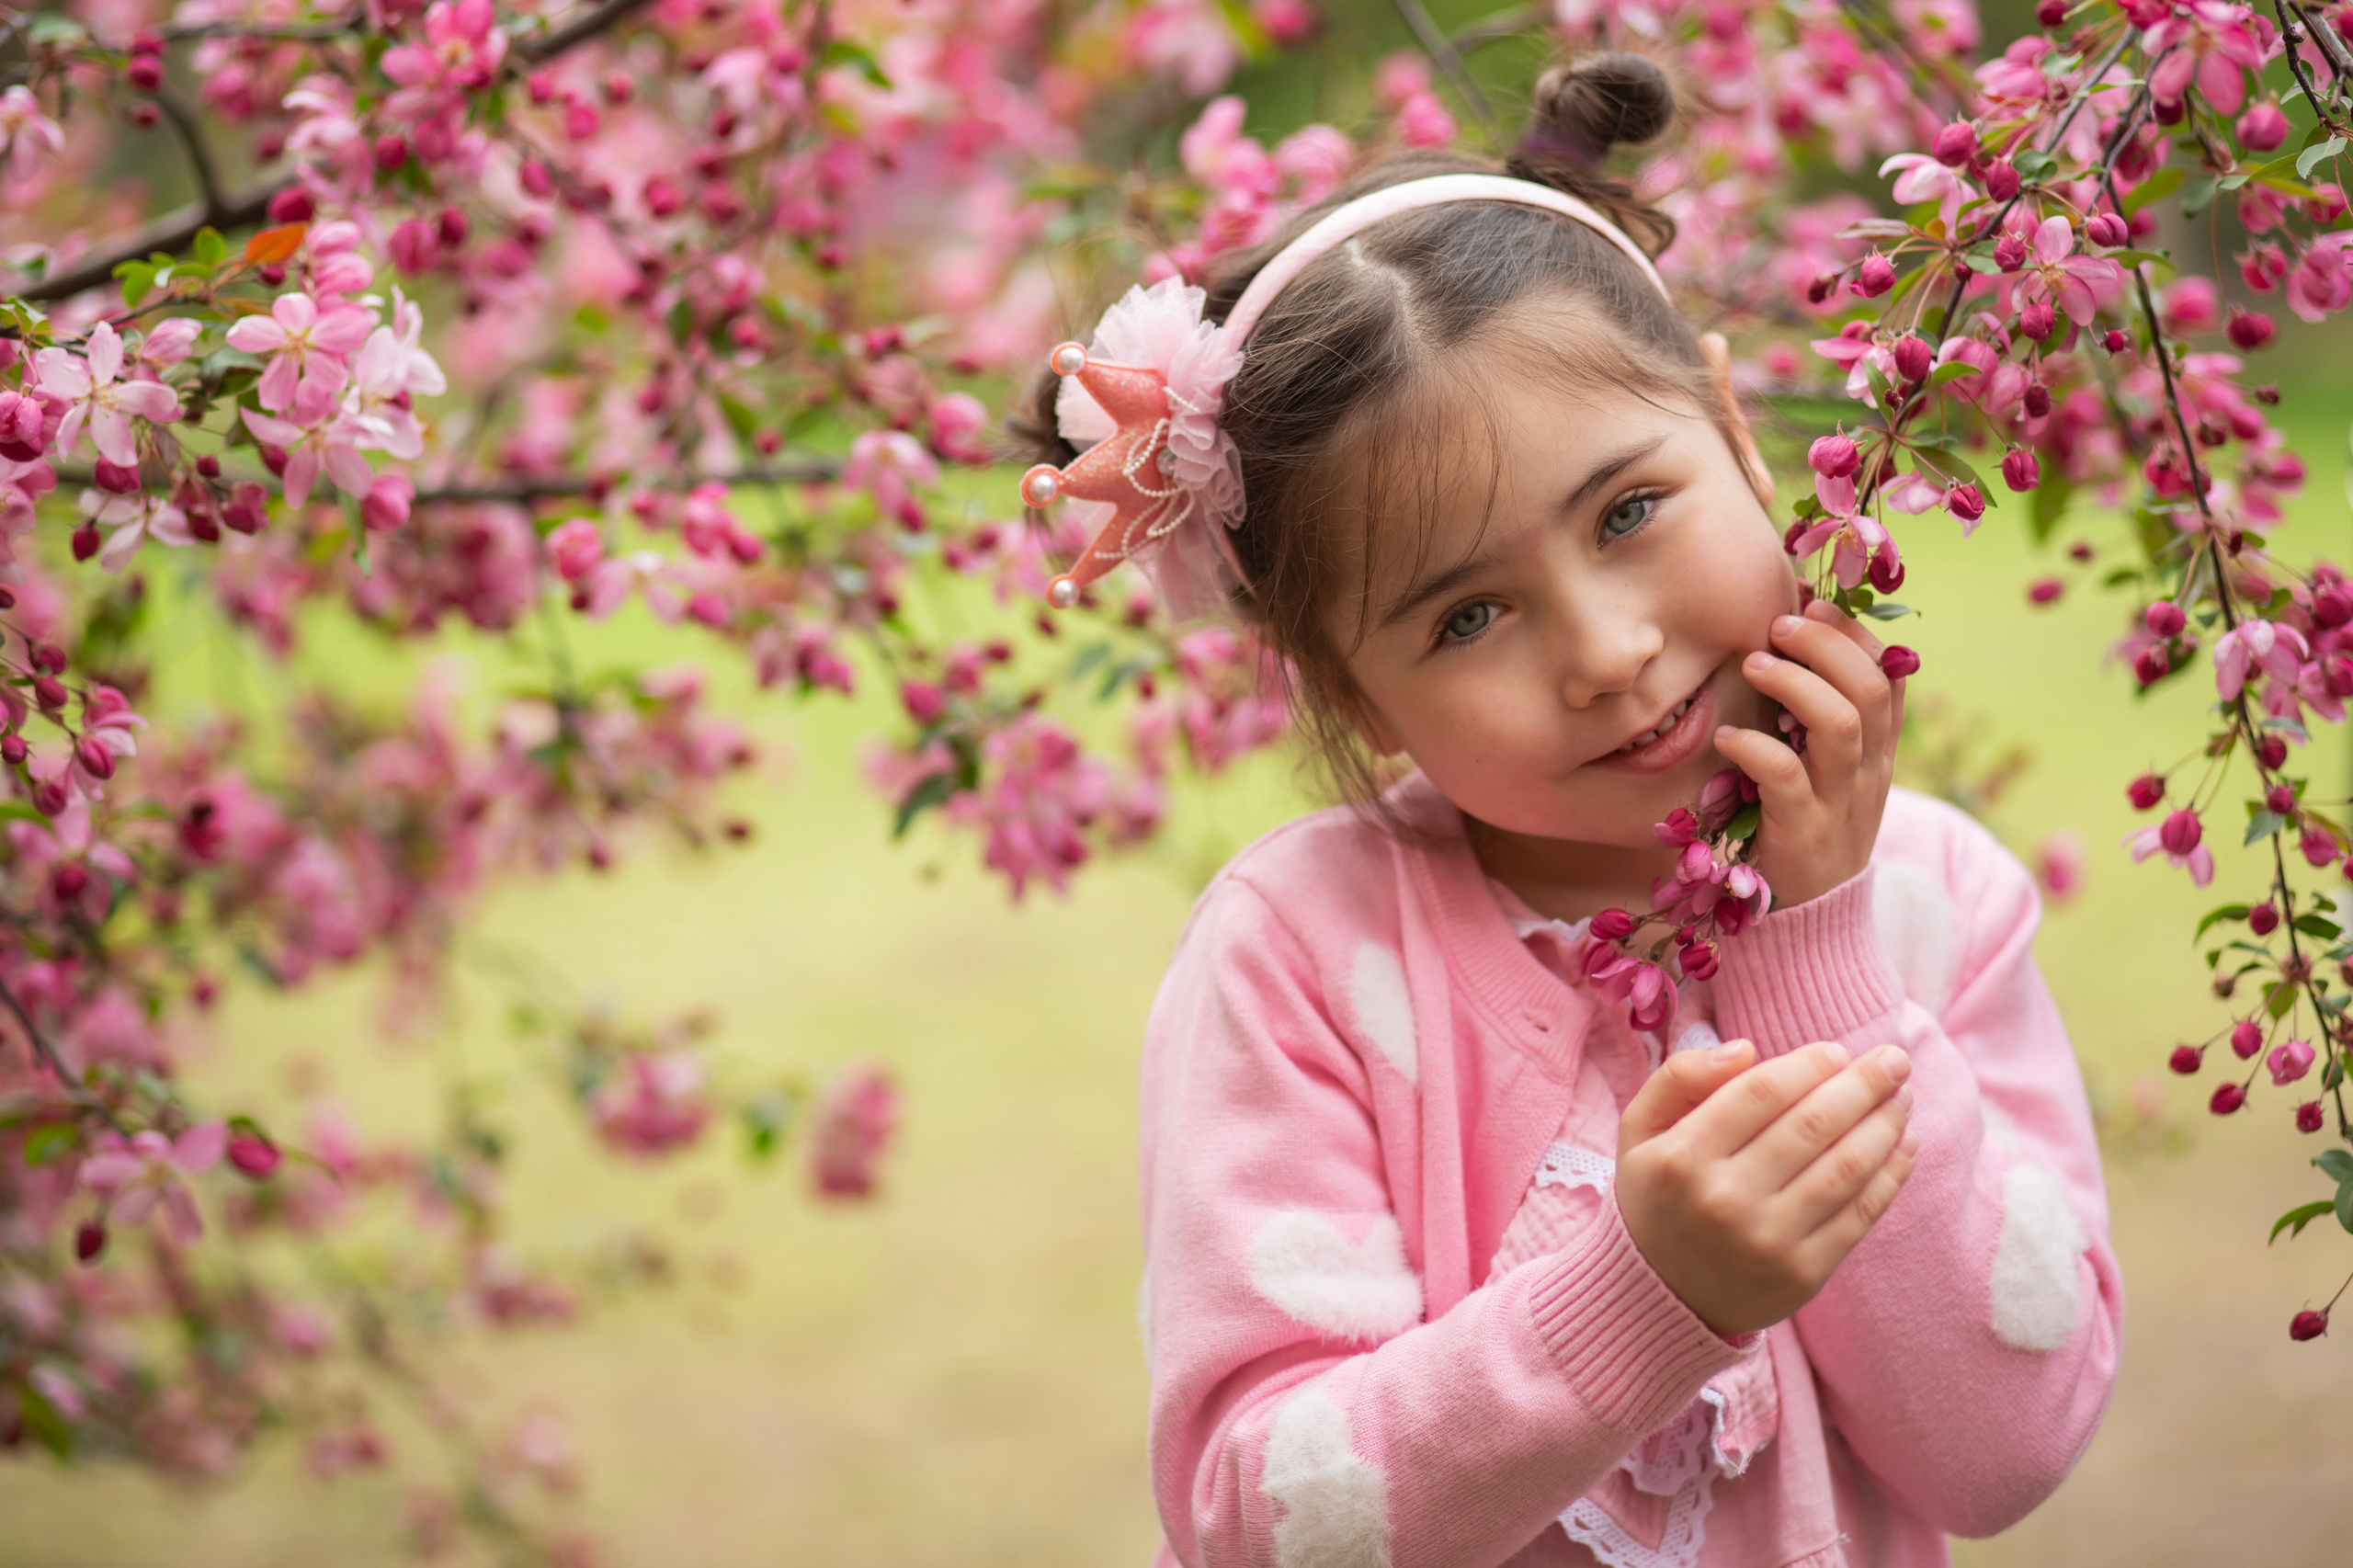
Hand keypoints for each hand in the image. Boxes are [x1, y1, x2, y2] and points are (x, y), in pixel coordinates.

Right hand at [1614, 1037, 1919, 1338]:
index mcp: (1682, 1157)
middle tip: (1895, 1060)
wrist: (1658, 1300)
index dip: (1809, 1064)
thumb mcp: (1639, 1132)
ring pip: (1845, 1167)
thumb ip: (1678, 1077)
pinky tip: (1905, 1145)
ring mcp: (1767, 1240)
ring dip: (1885, 1125)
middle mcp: (1723, 1199)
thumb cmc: (1658, 1199)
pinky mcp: (1803, 1273)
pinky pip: (1860, 1214)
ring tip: (1903, 1097)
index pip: (1762, 1092)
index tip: (1837, 1051)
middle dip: (1864, 1085)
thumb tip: (1746, 1050)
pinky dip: (1891, 1175)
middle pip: (1812, 1125)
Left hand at [1713, 598, 1903, 908]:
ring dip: (1795, 684)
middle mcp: (1868, 771)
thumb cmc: (1803, 829)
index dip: (1855, 632)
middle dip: (1828, 645)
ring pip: (1842, 725)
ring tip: (1753, 665)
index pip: (1889, 674)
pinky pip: (1788, 779)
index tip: (1813, 604)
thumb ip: (1817, 720)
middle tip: (1779, 624)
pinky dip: (1756, 748)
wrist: (1813, 921)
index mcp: (1878, 750)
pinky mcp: (1803, 834)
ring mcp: (1840, 802)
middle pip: (1871, 687)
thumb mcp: (1825, 772)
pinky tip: (1726, 737)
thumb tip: (1783, 646)